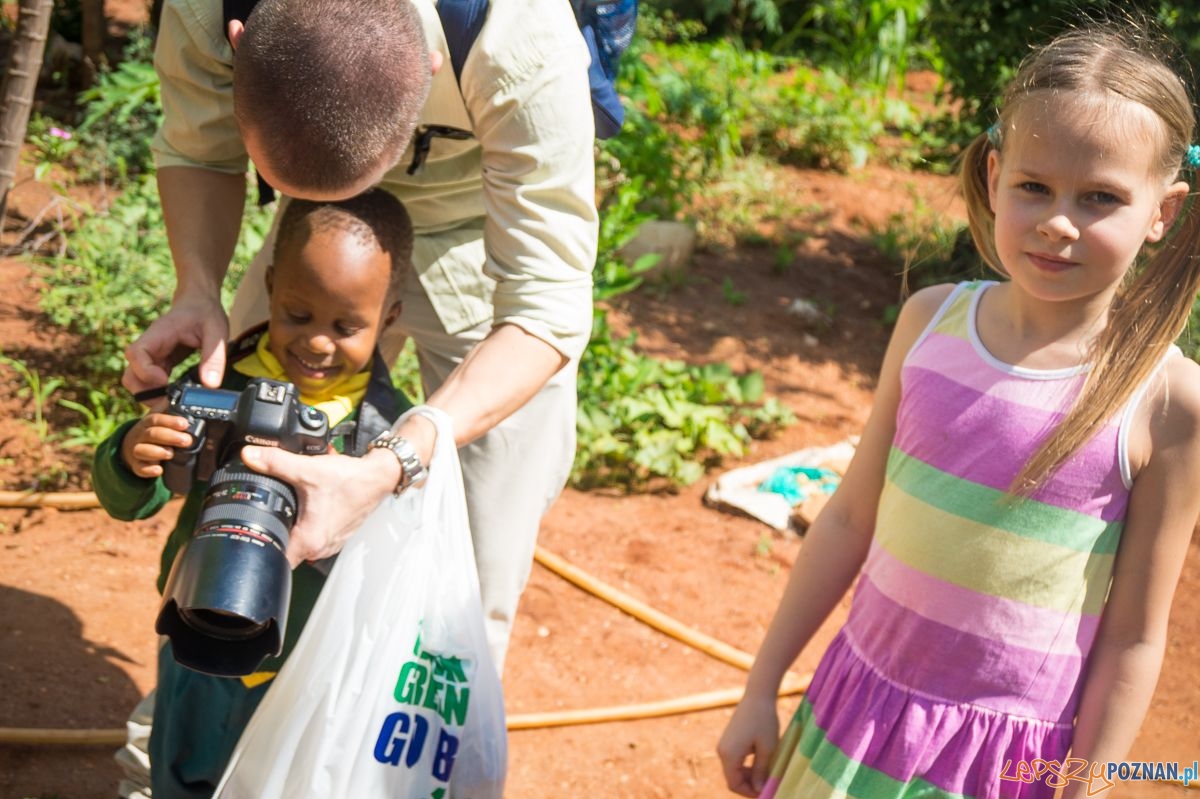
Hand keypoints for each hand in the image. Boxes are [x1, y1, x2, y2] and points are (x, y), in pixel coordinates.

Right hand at [121, 413, 193, 478]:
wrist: (130, 446)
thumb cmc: (151, 430)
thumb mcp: (159, 418)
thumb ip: (170, 408)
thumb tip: (184, 394)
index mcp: (147, 423)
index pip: (156, 419)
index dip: (170, 421)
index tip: (184, 424)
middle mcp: (140, 436)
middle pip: (152, 434)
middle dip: (170, 437)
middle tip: (186, 440)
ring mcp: (137, 451)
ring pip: (142, 450)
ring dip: (157, 452)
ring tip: (170, 453)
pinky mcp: (137, 465)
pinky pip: (139, 468)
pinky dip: (148, 470)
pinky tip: (158, 470)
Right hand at [122, 294, 229, 392]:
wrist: (200, 303)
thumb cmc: (206, 313)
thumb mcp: (217, 332)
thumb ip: (214, 357)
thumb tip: (210, 385)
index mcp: (159, 334)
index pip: (136, 353)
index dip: (145, 371)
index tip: (165, 381)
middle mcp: (150, 346)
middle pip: (130, 373)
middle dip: (144, 390)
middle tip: (169, 400)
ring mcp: (153, 356)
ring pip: (136, 380)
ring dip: (149, 394)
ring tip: (173, 400)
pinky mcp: (160, 363)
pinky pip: (150, 381)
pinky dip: (158, 392)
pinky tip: (175, 396)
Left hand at [240, 446, 399, 567]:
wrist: (379, 477)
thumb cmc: (351, 481)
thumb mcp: (308, 469)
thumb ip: (276, 462)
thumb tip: (251, 457)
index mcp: (310, 540)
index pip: (276, 559)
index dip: (262, 547)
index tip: (254, 533)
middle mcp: (321, 547)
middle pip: (287, 550)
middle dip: (277, 533)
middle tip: (272, 514)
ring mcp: (331, 543)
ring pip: (302, 543)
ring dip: (295, 529)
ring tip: (294, 508)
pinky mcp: (338, 535)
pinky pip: (315, 535)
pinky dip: (309, 523)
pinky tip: (310, 506)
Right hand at [716, 693, 779, 796]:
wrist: (758, 695)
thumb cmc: (765, 721)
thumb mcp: (767, 749)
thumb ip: (762, 772)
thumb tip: (760, 790)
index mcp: (729, 755)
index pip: (734, 784)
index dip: (749, 793)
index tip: (766, 793)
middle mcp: (722, 751)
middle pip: (733, 778)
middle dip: (750, 785)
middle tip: (769, 786)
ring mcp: (724, 744)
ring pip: (734, 769)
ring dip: (749, 775)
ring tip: (767, 774)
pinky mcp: (728, 738)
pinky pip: (734, 759)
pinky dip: (746, 765)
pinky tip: (761, 762)